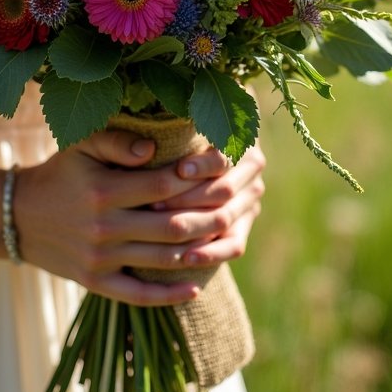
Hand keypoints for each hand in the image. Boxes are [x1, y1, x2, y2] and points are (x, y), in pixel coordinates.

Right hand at [13, 128, 245, 304]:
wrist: (17, 215)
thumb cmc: (60, 173)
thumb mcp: (82, 146)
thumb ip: (118, 142)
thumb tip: (155, 147)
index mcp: (104, 189)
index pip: (165, 184)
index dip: (198, 175)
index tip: (224, 165)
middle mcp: (104, 226)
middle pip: (172, 224)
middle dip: (210, 215)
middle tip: (237, 204)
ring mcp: (100, 259)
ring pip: (162, 259)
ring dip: (199, 251)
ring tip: (227, 239)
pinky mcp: (96, 282)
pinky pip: (138, 295)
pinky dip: (169, 295)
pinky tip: (196, 286)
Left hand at [152, 142, 266, 266]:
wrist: (180, 152)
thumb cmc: (167, 138)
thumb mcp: (162, 132)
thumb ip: (139, 138)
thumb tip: (143, 150)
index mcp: (238, 137)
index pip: (225, 156)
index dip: (203, 165)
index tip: (179, 170)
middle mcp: (251, 168)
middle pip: (224, 189)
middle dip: (188, 198)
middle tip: (155, 205)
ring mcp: (249, 198)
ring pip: (226, 217)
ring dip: (194, 225)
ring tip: (163, 230)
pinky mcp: (243, 225)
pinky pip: (234, 244)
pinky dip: (212, 253)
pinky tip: (188, 258)